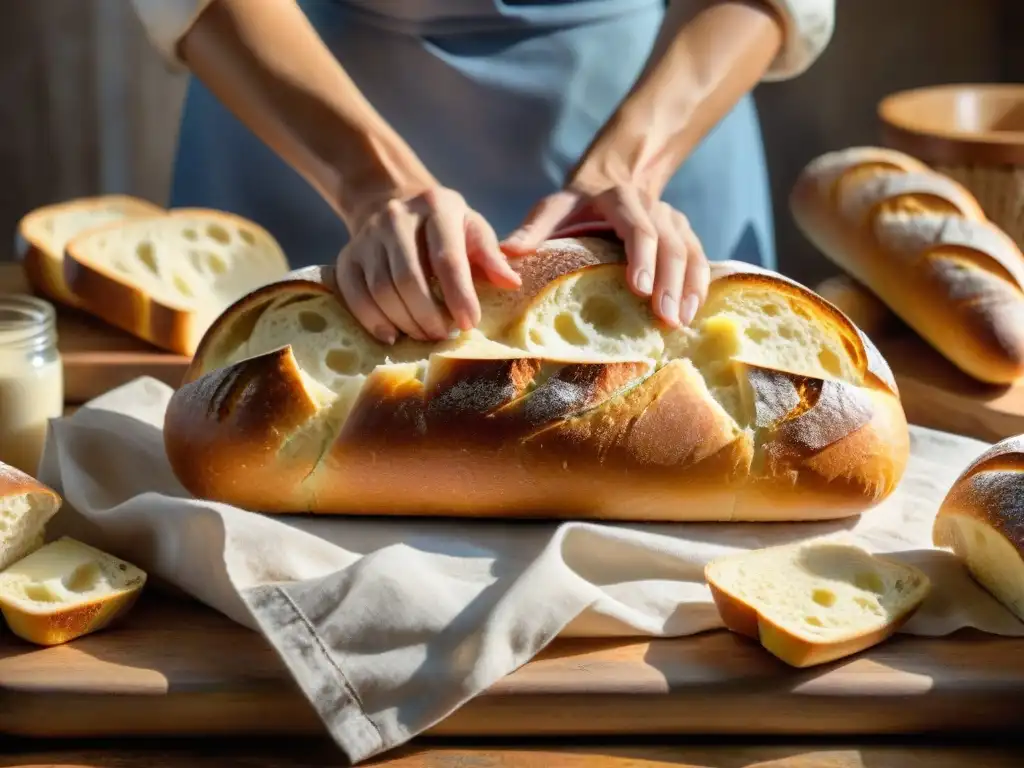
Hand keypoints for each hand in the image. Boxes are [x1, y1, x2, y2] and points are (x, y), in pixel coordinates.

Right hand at [337, 187, 521, 343]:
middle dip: (429, 316)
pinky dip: (373, 321)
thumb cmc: (444, 227)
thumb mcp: (472, 229)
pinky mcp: (347, 256)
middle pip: (409, 279)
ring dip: (405, 322)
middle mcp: (397, 217)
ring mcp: (367, 236)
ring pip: (381, 290)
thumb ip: (490, 256)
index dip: (459, 295)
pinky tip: (392, 336)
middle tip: (445, 335)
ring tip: (425, 335)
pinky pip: (354, 295)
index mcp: (436, 206)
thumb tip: (511, 283)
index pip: (447, 258)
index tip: (469, 324)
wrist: (392, 204)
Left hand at [502, 185, 709, 327]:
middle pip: (669, 244)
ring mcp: (673, 220)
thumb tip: (508, 252)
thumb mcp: (552, 209)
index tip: (639, 289)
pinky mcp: (684, 233)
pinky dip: (699, 287)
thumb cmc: (575, 205)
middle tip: (665, 318)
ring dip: (688, 288)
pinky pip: (699, 260)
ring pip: (690, 252)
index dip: (642, 257)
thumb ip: (533, 230)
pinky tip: (692, 314)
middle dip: (669, 283)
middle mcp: (653, 206)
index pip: (638, 227)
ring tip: (680, 322)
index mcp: (620, 199)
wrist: (611, 181)